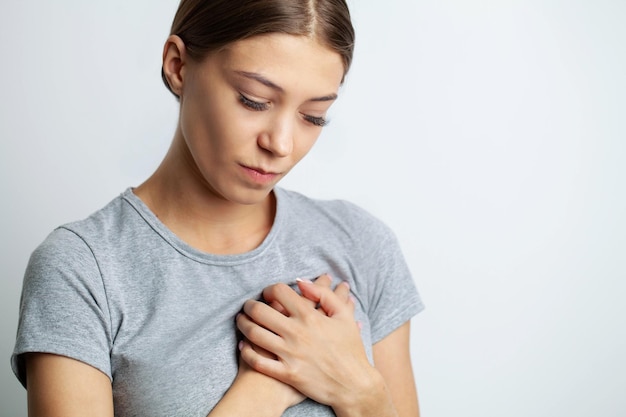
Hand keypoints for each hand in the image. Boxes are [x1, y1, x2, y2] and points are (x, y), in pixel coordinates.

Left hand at [236, 278, 375, 410]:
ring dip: (243, 324)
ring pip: (254, 334)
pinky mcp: (286, 373)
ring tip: (242, 321)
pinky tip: (244, 346)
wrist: (354, 385)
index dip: (270, 289)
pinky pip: (258, 361)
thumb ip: (323, 294)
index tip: (269, 293)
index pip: (279, 292)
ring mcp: (289, 354)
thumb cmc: (350, 348)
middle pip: (260, 311)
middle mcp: (296, 333)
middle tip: (248, 306)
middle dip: (249, 305)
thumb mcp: (344, 316)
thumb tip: (300, 282)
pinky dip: (246, 352)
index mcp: (309, 316)